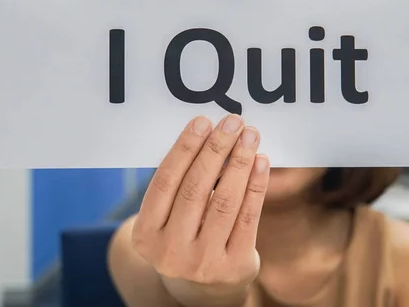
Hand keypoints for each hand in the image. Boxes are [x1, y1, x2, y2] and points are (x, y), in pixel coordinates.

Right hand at [131, 114, 269, 302]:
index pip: (165, 181)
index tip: (203, 122)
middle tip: (233, 122)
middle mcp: (171, 251)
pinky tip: (261, 162)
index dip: (185, 148)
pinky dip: (256, 185)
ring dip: (239, 162)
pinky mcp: (235, 266)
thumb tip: (210, 134)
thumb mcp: (168, 217)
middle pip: (196, 188)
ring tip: (250, 136)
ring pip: (224, 201)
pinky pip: (248, 217)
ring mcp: (204, 261)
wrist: (201, 286)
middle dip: (216, 149)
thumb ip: (181, 184)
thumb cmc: (184, 235)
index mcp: (146, 234)